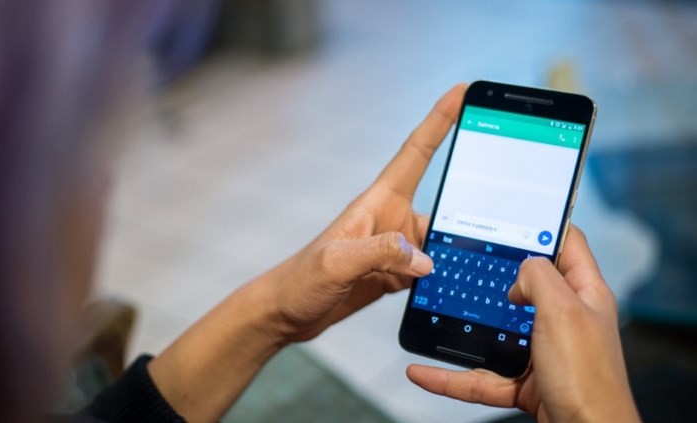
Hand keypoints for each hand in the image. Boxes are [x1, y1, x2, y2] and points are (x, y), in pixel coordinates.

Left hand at [261, 83, 466, 342]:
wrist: (286, 313)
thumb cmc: (299, 279)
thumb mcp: (335, 261)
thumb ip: (378, 253)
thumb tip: (425, 260)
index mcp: (377, 203)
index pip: (415, 153)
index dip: (439, 120)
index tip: (462, 92)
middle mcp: (391, 219)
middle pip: (443, 201)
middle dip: (473, 199)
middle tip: (512, 200)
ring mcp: (395, 248)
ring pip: (442, 241)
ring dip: (461, 249)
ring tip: (491, 260)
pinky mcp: (395, 274)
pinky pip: (431, 269)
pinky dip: (447, 277)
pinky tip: (462, 287)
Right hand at [406, 226, 640, 421]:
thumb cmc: (589, 381)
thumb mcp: (562, 311)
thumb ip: (538, 277)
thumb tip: (518, 275)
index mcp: (583, 294)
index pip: (567, 244)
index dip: (541, 226)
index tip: (510, 217)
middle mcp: (563, 320)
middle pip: (524, 286)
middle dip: (492, 276)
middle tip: (464, 261)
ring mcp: (541, 352)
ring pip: (494, 333)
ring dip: (463, 329)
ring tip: (435, 315)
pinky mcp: (523, 382)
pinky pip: (479, 375)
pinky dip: (449, 376)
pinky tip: (422, 372)